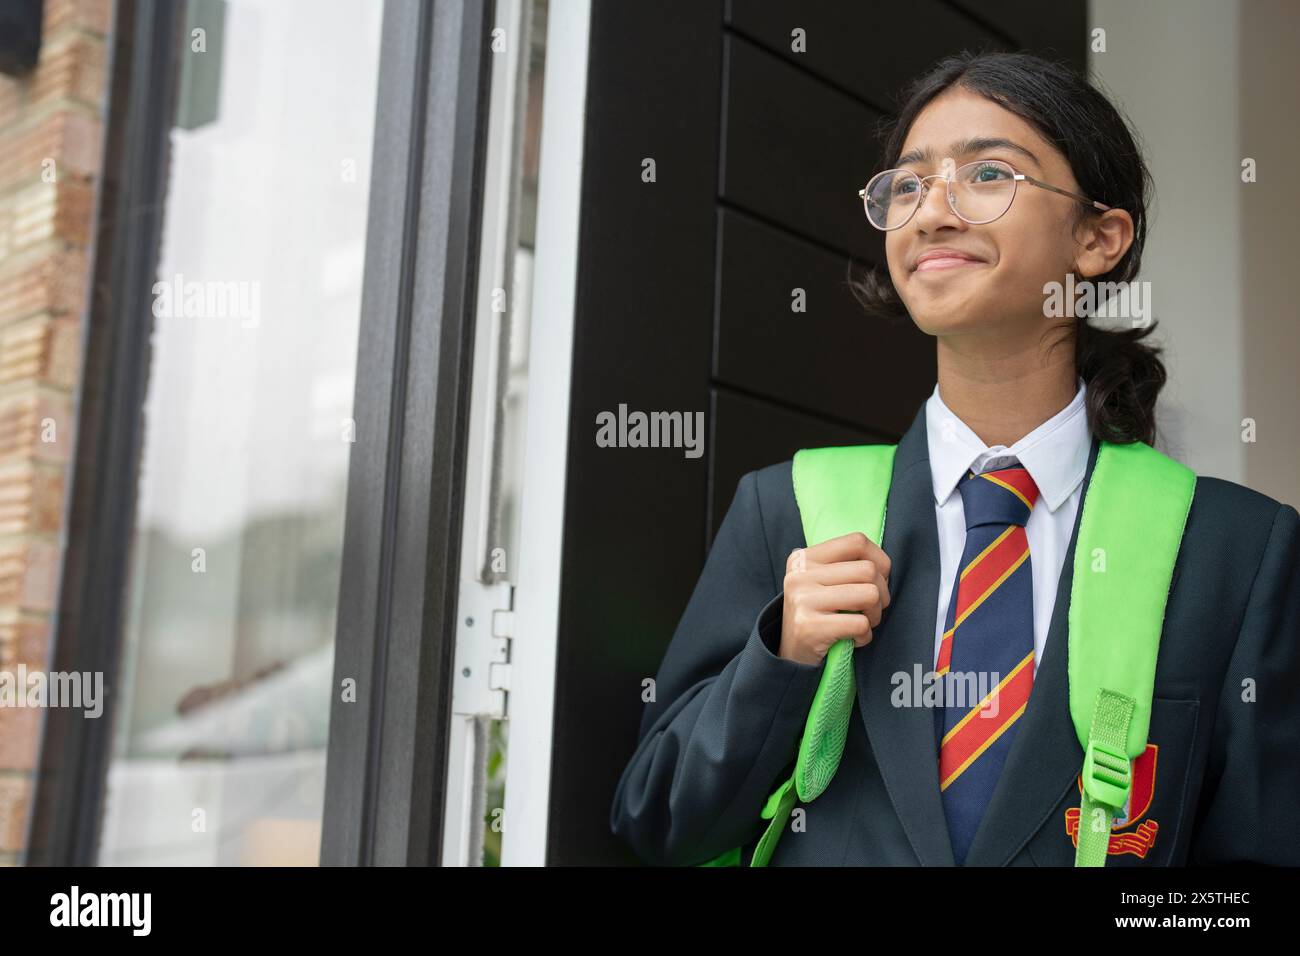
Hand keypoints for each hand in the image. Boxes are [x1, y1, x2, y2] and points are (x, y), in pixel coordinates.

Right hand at [779, 532, 891, 665]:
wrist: (790, 656)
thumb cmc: (817, 615)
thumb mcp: (819, 582)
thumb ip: (844, 566)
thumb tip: (883, 564)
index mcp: (804, 558)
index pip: (857, 542)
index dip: (879, 560)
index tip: (876, 580)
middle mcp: (800, 575)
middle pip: (869, 570)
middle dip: (881, 594)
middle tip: (870, 609)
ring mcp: (803, 600)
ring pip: (870, 594)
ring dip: (875, 615)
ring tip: (862, 623)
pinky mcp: (810, 627)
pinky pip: (860, 624)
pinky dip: (865, 636)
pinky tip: (853, 639)